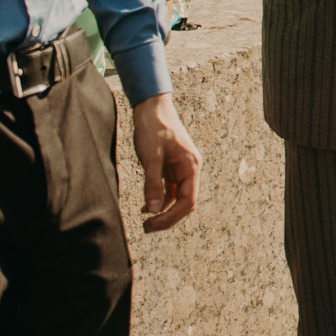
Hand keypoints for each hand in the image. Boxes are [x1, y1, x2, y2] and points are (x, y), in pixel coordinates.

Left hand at [131, 92, 202, 231]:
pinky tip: (145, 206)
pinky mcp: (171, 167)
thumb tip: (152, 210)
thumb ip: (152, 184)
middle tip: (146, 228)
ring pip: (177, 198)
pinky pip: (169, 190)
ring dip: (163, 211)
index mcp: (191, 166)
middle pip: (185, 203)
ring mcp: (181, 168)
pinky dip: (159, 200)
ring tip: (145, 222)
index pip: (187, 201)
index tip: (151, 224)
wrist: (152, 107)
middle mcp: (189, 169)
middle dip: (167, 218)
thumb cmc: (154, 128)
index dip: (171, 217)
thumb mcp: (151, 157)